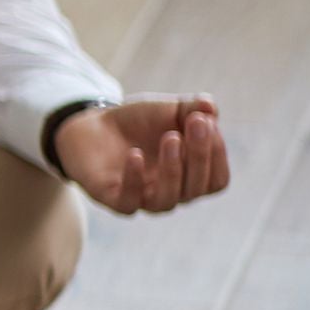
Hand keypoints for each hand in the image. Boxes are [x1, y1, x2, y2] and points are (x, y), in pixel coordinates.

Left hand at [56, 95, 228, 214]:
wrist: (92, 125)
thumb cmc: (139, 122)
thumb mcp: (169, 110)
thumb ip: (193, 108)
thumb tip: (210, 107)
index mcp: (190, 178)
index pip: (216, 180)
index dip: (216, 154)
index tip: (207, 121)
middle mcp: (171, 194)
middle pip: (195, 189)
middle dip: (199, 155)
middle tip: (196, 122)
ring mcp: (142, 199)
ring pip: (166, 199)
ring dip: (173, 169)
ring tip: (171, 137)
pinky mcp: (113, 199)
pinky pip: (128, 202)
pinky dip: (134, 180)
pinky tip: (135, 155)